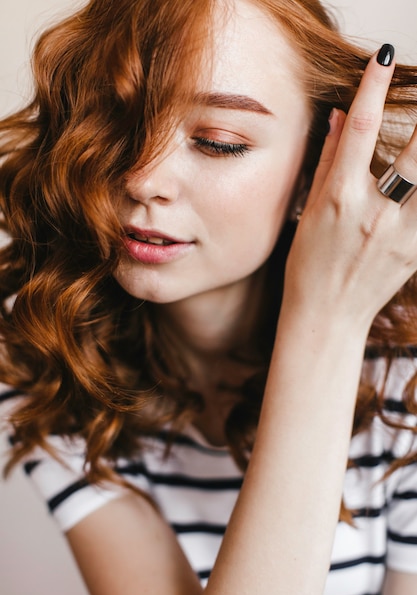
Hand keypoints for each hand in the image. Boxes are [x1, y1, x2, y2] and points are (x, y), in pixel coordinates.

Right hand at [283, 46, 416, 332]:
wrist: (325, 318)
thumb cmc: (308, 268)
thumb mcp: (307, 214)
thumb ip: (327, 163)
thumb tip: (338, 118)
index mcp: (338, 202)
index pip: (357, 132)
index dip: (371, 89)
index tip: (383, 56)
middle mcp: (373, 215)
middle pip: (416, 153)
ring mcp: (401, 236)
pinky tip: (416, 185)